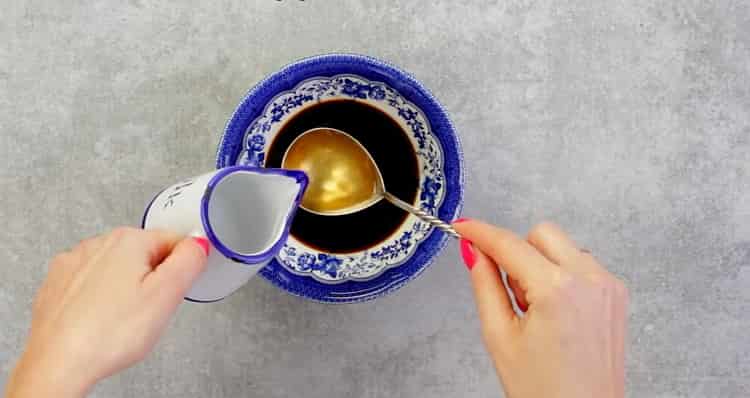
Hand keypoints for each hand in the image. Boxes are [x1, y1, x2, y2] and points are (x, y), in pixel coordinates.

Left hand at [4, 227, 207, 397]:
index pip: (175, 242)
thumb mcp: (167, 295)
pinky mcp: (58, 284)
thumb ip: (190, 260)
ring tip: (122, 320)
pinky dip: (99, 301)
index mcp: (128, 240)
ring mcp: (73, 263)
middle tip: (147, 311)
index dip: (180, 270)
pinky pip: (91, 286)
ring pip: (117, 271)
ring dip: (125, 291)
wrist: (58, 363)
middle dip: (152, 281)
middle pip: (145, 256)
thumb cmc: (107, 334)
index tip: (170, 293)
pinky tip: (100, 321)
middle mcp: (97, 244)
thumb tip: (197, 243)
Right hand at [454, 220, 627, 397]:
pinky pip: (581, 265)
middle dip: (518, 252)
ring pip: (563, 247)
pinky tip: (555, 311)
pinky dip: (562, 276)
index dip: (481, 233)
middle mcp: (590, 281)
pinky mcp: (616, 295)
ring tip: (534, 309)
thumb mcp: (499, 336)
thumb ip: (485, 285)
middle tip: (509, 290)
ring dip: (541, 265)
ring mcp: (608, 286)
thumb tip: (475, 253)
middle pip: (541, 234)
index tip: (465, 227)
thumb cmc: (546, 392)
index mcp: (558, 290)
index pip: (510, 244)